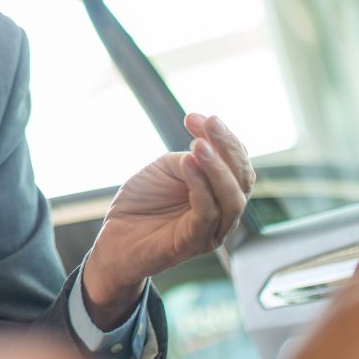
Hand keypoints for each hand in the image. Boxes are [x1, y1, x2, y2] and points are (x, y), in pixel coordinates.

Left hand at [82, 113, 254, 325]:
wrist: (115, 239)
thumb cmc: (142, 203)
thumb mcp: (165, 170)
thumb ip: (188, 160)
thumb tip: (204, 146)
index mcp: (221, 191)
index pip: (236, 161)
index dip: (223, 136)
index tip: (195, 116)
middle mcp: (224, 211)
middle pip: (242, 177)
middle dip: (227, 146)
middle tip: (210, 122)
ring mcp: (213, 230)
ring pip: (231, 197)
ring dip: (217, 167)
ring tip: (199, 144)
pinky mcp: (195, 243)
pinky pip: (207, 213)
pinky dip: (200, 186)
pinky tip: (188, 163)